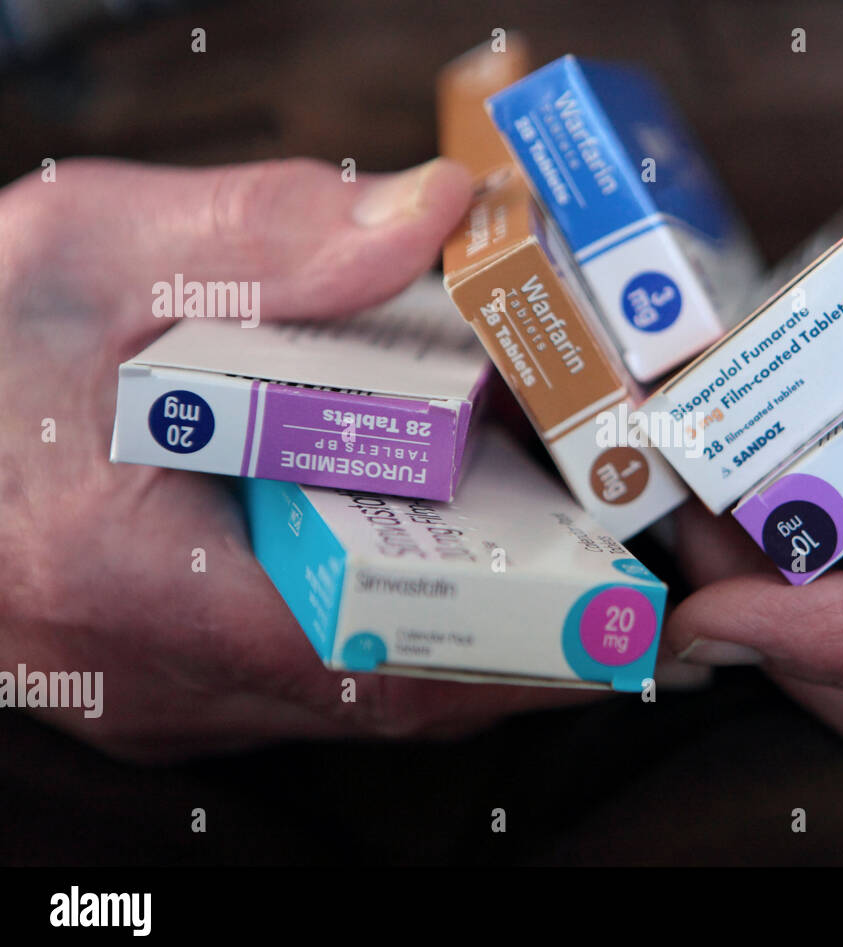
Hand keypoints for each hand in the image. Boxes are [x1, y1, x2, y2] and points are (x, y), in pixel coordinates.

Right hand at [0, 156, 598, 761]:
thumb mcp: (92, 256)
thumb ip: (267, 240)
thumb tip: (437, 217)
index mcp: (130, 583)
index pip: (374, 657)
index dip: (515, 643)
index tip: (614, 608)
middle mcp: (153, 677)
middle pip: (388, 686)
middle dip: (514, 626)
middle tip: (605, 553)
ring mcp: (160, 697)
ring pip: (355, 692)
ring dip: (463, 625)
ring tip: (546, 541)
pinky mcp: (166, 684)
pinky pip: (309, 677)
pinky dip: (393, 621)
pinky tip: (433, 548)